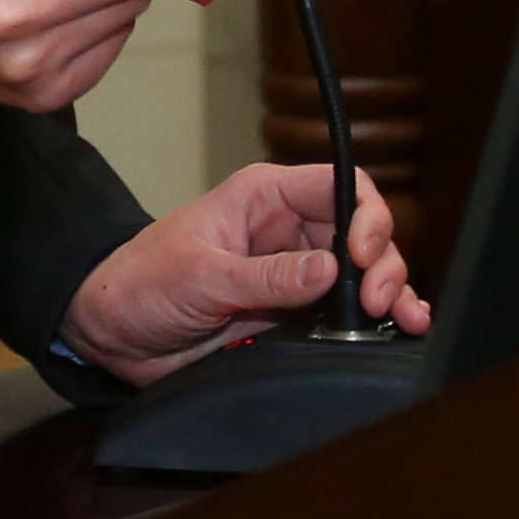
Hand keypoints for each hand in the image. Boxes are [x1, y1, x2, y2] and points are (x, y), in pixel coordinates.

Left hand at [59, 162, 433, 384]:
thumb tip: (330, 270)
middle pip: (362, 232)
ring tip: (406, 319)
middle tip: (377, 302)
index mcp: (266, 197)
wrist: (113, 333)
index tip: (362, 254)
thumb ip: (267, 277)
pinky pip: (344, 313)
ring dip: (390, 293)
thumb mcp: (201, 275)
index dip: (365, 215)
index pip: (339, 186)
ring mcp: (294, 274)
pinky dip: (374, 321)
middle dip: (383, 262)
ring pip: (362, 274)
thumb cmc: (142, 282)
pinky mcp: (293, 315)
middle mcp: (288, 230)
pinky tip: (399, 330)